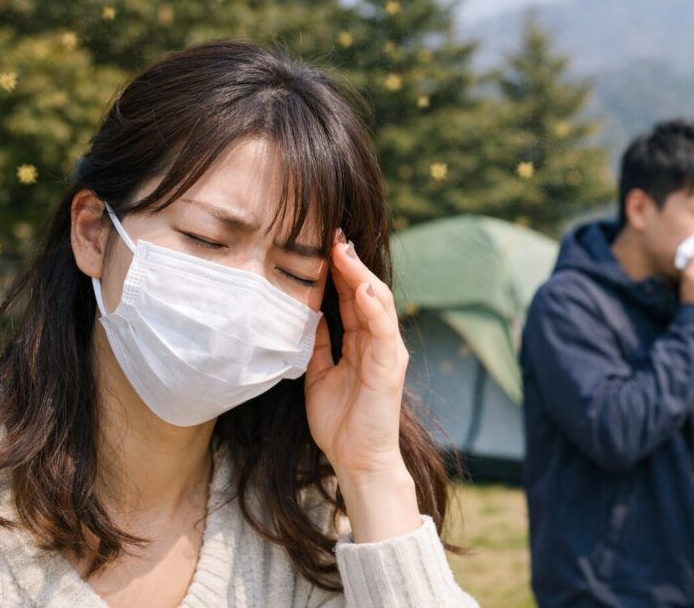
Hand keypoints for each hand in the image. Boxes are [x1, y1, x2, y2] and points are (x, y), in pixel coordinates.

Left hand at [305, 234, 420, 541]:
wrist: (357, 460)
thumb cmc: (340, 422)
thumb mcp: (319, 374)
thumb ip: (317, 344)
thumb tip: (304, 314)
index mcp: (363, 342)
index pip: (351, 295)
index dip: (338, 269)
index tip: (320, 241)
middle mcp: (379, 341)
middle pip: (365, 291)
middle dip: (348, 261)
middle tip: (331, 233)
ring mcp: (387, 352)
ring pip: (377, 303)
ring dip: (359, 274)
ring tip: (342, 250)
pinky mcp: (389, 367)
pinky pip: (383, 331)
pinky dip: (373, 307)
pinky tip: (359, 287)